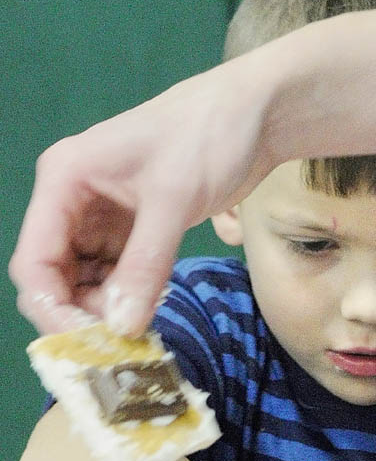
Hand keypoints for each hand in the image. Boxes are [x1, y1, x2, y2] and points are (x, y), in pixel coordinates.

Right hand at [9, 55, 274, 336]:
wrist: (256, 116)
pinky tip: (150, 312)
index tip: (88, 345)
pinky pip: (117, 274)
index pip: (35, 260)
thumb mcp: (174, 201)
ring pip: (86, 281)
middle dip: (81, 313)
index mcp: (64, 180)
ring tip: (141, 330)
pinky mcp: (134, 228)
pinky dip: (129, 298)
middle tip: (121, 344)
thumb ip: (144, 265)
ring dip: (107, 310)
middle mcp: (73, 200)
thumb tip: (121, 327)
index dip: (53, 308)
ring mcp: (103, 215)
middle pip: (56, 276)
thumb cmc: (208, 138)